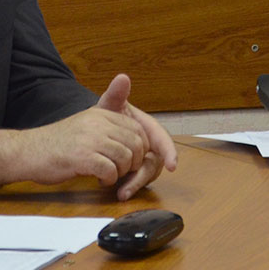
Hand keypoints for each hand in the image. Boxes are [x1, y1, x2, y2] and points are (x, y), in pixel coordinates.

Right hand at [0, 74, 168, 194]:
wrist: (28, 151)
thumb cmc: (58, 144)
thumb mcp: (85, 126)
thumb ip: (109, 128)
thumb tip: (136, 142)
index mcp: (100, 113)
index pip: (138, 128)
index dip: (141, 148)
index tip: (132, 160)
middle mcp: (97, 122)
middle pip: (136, 144)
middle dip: (134, 162)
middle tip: (120, 169)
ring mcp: (90, 139)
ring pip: (126, 157)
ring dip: (121, 172)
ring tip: (109, 174)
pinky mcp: (82, 157)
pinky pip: (110, 170)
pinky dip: (109, 178)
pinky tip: (99, 179)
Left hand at [95, 73, 178, 199]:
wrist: (96, 129)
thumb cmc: (107, 115)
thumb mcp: (109, 105)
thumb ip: (116, 93)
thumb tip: (122, 78)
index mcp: (148, 129)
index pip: (164, 141)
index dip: (170, 153)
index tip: (172, 165)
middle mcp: (149, 146)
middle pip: (154, 164)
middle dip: (143, 176)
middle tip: (130, 186)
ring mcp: (142, 160)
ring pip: (145, 175)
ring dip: (135, 184)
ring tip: (121, 192)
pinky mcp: (134, 172)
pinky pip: (136, 181)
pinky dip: (128, 186)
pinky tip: (118, 190)